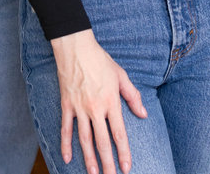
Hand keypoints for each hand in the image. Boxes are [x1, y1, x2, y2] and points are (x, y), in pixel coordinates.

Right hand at [50, 30, 147, 173]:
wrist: (75, 48)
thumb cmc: (100, 60)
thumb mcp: (121, 76)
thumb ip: (132, 97)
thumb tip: (143, 114)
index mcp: (111, 102)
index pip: (119, 133)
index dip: (123, 153)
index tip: (127, 168)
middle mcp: (95, 108)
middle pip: (102, 142)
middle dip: (108, 163)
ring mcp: (79, 108)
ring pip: (84, 139)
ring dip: (89, 159)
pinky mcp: (67, 105)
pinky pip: (65, 128)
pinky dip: (65, 144)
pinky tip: (67, 158)